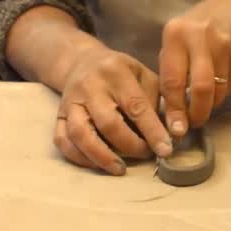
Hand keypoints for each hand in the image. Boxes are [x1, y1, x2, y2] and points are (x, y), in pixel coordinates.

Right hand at [52, 43, 174, 174]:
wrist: (81, 61)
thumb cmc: (120, 72)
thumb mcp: (143, 74)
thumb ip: (157, 101)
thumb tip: (172, 133)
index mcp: (115, 71)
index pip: (136, 106)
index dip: (152, 131)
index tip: (166, 150)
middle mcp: (90, 86)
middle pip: (108, 123)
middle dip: (130, 146)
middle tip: (145, 155)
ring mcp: (70, 101)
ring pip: (80, 134)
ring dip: (102, 157)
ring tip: (120, 169)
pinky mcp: (58, 115)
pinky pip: (63, 141)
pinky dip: (80, 158)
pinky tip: (98, 164)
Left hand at [158, 0, 230, 136]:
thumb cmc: (200, 31)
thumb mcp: (179, 41)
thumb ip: (172, 70)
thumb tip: (170, 113)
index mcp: (175, 34)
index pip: (172, 80)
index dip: (174, 109)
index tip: (176, 129)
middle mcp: (199, 35)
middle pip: (199, 88)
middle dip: (198, 112)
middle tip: (196, 121)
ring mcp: (224, 42)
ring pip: (218, 89)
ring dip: (213, 102)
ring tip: (209, 99)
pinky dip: (226, 90)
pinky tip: (224, 80)